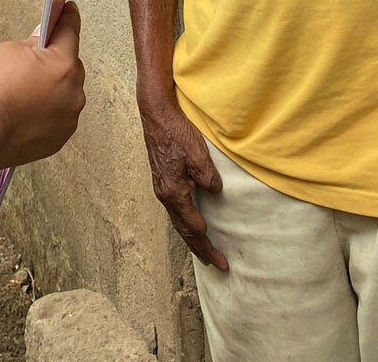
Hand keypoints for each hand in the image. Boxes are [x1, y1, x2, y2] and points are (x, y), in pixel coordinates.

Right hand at [0, 2, 85, 167]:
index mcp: (63, 64)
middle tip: (37, 58)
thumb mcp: (10, 50)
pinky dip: (50, 109)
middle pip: (71, 64)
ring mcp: (68, 117)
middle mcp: (73, 92)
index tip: (67, 10)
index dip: (67, 17)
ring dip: (55, 86)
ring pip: (67, 92)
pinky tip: (30, 108)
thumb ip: (34, 42)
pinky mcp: (60, 137)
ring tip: (29, 88)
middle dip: (57, 58)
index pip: (70, 31)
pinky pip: (60, 114)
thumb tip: (43, 38)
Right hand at [139, 95, 227, 269]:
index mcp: (174, 192)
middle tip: (217, 264)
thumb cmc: (175, 131)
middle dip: (200, 248)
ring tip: (203, 250)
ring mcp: (161, 186)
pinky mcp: (163, 178)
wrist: (156, 113)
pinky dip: (184, 221)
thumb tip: (215, 192)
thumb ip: (208, 177)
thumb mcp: (198, 154)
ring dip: (191, 236)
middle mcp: (165, 194)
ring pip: (178, 219)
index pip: (193, 227)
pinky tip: (190, 220)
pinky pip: (175, 208)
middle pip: (183, 229)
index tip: (221, 260)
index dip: (208, 244)